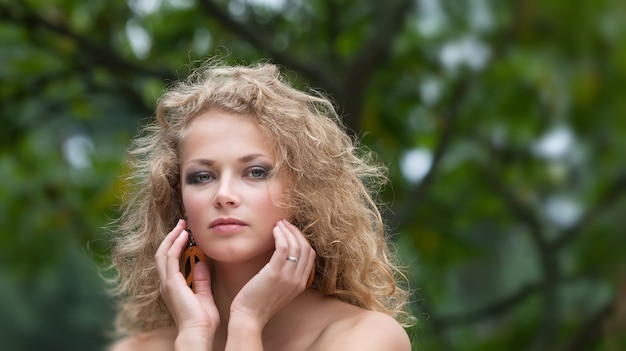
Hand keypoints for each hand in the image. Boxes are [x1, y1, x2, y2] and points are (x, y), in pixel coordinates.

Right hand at [155, 219, 219, 342]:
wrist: (198, 332)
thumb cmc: (203, 320)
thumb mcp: (204, 295)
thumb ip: (202, 279)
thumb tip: (202, 263)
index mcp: (173, 287)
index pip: (170, 261)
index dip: (176, 245)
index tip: (186, 233)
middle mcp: (166, 283)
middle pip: (163, 253)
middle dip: (172, 237)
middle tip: (182, 224)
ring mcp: (167, 283)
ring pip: (163, 252)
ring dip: (172, 237)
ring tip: (182, 225)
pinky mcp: (171, 282)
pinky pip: (170, 257)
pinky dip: (176, 244)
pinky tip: (183, 236)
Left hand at [229, 220, 315, 328]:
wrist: (249, 317)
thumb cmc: (258, 303)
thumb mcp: (279, 290)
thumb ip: (286, 276)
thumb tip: (283, 257)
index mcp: (301, 283)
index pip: (310, 255)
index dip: (302, 239)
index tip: (290, 231)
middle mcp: (298, 279)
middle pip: (305, 247)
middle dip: (296, 232)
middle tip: (284, 224)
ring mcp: (288, 277)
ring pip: (296, 245)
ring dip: (287, 231)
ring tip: (277, 224)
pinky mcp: (275, 273)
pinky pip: (284, 248)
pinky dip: (280, 236)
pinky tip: (274, 231)